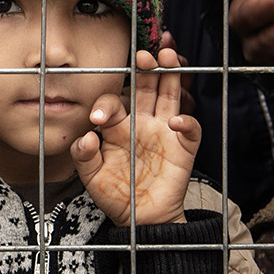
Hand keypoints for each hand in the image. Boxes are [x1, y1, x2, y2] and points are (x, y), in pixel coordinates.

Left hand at [70, 48, 199, 226]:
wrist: (141, 219)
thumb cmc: (116, 195)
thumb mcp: (91, 178)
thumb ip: (83, 157)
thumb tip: (86, 137)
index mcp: (119, 126)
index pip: (114, 102)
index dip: (107, 104)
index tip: (98, 117)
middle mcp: (142, 123)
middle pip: (147, 87)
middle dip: (146, 68)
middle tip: (144, 54)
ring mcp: (164, 132)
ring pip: (170, 96)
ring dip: (171, 76)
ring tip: (169, 57)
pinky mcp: (183, 148)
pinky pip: (190, 129)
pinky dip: (186, 123)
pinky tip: (175, 121)